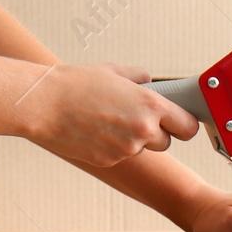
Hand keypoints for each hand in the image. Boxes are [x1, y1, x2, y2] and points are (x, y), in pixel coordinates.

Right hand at [18, 64, 197, 166]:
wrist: (43, 104)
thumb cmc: (76, 84)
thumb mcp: (113, 71)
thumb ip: (139, 77)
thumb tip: (149, 80)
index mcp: (151, 106)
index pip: (188, 127)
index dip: (184, 125)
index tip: (179, 123)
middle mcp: (143, 130)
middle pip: (168, 143)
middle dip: (157, 133)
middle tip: (136, 118)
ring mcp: (126, 149)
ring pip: (141, 149)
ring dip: (132, 140)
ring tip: (107, 120)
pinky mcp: (109, 160)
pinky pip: (120, 156)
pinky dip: (112, 146)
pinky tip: (94, 130)